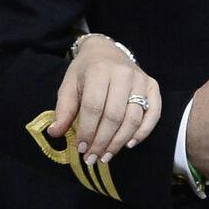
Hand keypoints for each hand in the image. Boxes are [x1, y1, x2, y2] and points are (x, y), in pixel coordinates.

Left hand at [51, 37, 162, 163]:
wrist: (106, 50)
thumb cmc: (86, 71)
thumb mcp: (69, 85)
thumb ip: (64, 109)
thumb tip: (55, 133)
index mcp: (99, 70)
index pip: (94, 107)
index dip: (87, 131)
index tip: (81, 148)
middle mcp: (123, 74)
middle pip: (114, 116)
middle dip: (102, 141)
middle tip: (92, 157)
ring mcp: (141, 79)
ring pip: (133, 118)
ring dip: (119, 142)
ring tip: (106, 155)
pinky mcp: (153, 86)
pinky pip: (153, 113)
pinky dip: (143, 132)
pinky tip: (129, 144)